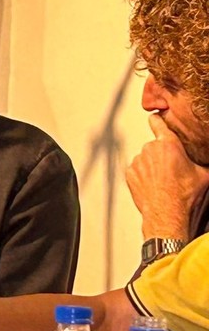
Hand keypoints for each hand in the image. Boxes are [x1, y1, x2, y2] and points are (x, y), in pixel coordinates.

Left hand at [125, 114, 208, 239]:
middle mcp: (150, 149)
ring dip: (152, 166)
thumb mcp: (204, 175)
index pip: (158, 123)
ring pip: (146, 159)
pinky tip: (153, 185)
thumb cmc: (184, 194)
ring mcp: (137, 161)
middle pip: (155, 146)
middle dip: (162, 154)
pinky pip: (137, 170)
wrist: (166, 212)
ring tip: (164, 181)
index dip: (157, 120)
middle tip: (172, 170)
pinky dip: (143, 175)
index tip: (155, 117)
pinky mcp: (129, 173)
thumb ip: (206, 163)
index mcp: (168, 144)